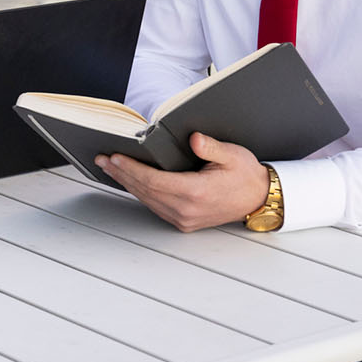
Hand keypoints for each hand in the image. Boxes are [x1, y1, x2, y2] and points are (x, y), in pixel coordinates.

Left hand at [99, 132, 267, 231]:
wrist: (259, 199)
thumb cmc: (246, 175)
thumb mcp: (233, 155)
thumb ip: (212, 147)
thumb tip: (194, 139)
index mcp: (196, 192)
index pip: (154, 180)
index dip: (132, 169)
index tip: (115, 157)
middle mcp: (186, 209)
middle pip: (145, 191)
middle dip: (121, 174)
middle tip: (102, 159)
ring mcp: (184, 219)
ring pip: (147, 200)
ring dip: (127, 183)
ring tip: (110, 168)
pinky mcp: (184, 222)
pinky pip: (155, 206)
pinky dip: (140, 193)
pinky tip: (129, 181)